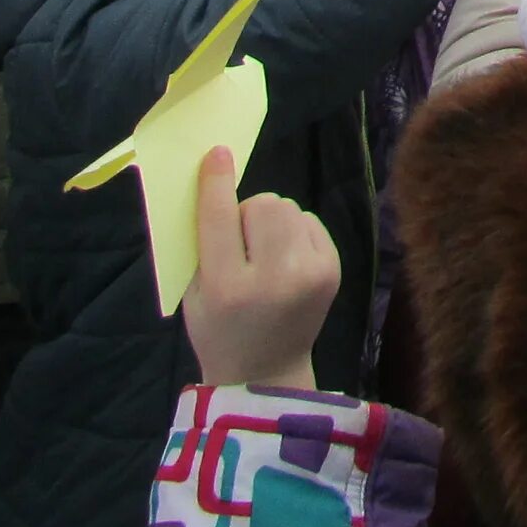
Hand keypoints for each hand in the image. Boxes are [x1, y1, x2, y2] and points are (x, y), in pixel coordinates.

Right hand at [181, 147, 339, 392]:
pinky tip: (286, 261)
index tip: (217, 154)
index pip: (220, 219)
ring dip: (272, 222)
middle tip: (241, 244)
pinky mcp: (333, 269)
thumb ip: (201, 241)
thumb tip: (216, 179)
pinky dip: (295, 232)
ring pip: (288, 208)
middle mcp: (274, 278)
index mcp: (227, 287)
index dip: (216, 183)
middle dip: (248, 214)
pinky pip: (309, 220)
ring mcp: (310, 274)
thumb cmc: (219, 330)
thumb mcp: (193, 292)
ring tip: (264, 255)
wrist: (268, 372)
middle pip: (263, 204)